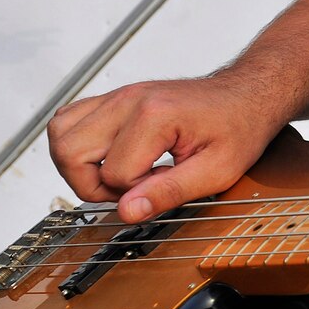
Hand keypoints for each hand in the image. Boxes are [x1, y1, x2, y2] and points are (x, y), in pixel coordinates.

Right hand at [48, 73, 287, 222]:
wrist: (248, 95)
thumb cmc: (239, 128)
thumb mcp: (217, 171)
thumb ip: (169, 193)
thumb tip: (127, 213)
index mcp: (154, 116)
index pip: (114, 174)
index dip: (136, 193)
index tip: (164, 185)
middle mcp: (128, 100)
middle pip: (69, 152)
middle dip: (91, 184)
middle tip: (131, 189)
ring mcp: (118, 96)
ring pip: (60, 133)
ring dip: (78, 165)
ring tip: (119, 175)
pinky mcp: (115, 98)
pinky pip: (70, 120)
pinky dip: (78, 146)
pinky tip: (111, 157)